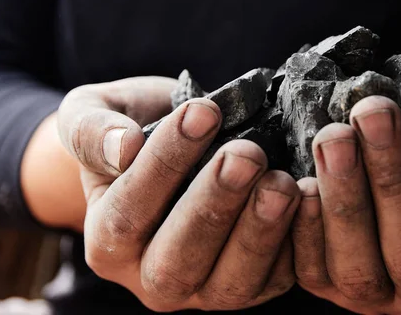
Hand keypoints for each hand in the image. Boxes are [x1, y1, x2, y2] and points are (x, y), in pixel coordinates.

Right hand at [57, 77, 299, 310]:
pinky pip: (275, 278)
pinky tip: (310, 201)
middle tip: (245, 154)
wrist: (171, 146)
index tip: (202, 112)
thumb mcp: (92, 115)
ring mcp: (204, 288)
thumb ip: (90, 130)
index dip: (165, 164)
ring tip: (280, 182)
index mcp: (107, 241)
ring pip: (230, 282)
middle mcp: (150, 277)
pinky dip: (296, 245)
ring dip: (259, 232)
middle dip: (214, 205)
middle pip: (178, 260)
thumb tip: (122, 147)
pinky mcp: (251, 283)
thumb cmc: (131, 127)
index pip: (129, 212)